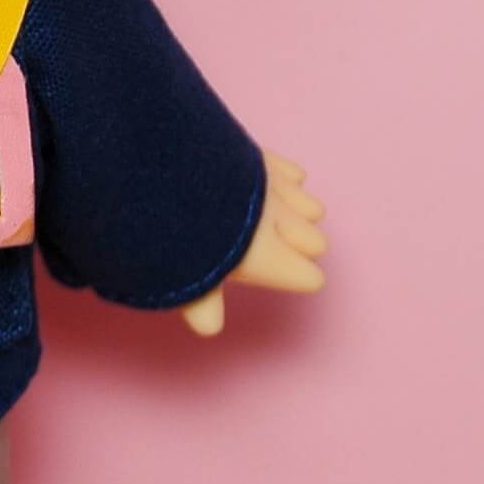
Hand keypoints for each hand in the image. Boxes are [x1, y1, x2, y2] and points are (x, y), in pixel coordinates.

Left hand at [181, 152, 326, 336]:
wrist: (165, 158)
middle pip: (317, 242)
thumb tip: (209, 327)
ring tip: (256, 211)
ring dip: (295, 212)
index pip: (311, 278)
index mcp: (268, 256)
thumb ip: (201, 302)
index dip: (292, 276)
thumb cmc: (176, 223)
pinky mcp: (265, 156)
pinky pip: (296, 174)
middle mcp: (281, 221)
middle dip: (296, 244)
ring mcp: (276, 186)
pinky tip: (253, 183)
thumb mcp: (184, 271)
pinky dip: (283, 181)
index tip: (266, 270)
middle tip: (257, 240)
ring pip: (313, 208)